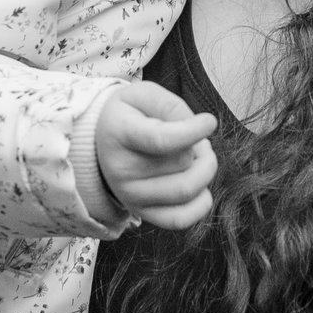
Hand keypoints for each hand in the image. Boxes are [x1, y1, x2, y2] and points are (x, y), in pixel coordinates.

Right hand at [93, 80, 217, 229]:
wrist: (103, 141)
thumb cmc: (129, 115)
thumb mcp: (144, 94)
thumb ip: (171, 105)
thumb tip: (200, 128)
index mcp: (120, 134)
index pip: (161, 139)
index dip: (193, 131)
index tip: (209, 121)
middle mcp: (121, 170)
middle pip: (181, 163)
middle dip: (199, 146)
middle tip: (194, 137)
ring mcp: (130, 196)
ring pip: (187, 190)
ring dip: (204, 170)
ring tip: (195, 156)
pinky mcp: (141, 213)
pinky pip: (181, 219)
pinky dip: (201, 203)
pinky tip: (198, 183)